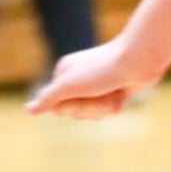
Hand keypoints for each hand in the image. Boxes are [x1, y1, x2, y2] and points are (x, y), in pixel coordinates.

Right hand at [28, 39, 149, 118]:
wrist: (140, 59)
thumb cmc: (103, 70)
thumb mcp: (70, 85)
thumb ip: (48, 98)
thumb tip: (29, 110)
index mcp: (65, 72)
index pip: (58, 107)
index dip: (71, 107)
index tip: (82, 93)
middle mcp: (79, 77)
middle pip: (76, 111)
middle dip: (90, 108)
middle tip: (101, 91)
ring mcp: (97, 83)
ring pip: (93, 112)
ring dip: (104, 106)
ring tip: (114, 91)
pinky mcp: (113, 88)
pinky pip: (108, 108)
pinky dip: (116, 104)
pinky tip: (123, 94)